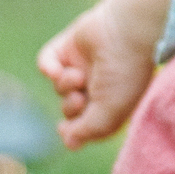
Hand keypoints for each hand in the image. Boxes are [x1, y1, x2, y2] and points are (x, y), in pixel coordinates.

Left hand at [38, 4, 155, 148]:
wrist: (127, 31)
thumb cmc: (125, 74)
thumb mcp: (109, 113)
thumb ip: (87, 131)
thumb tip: (69, 142)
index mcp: (115, 101)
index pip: (88, 123)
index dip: (75, 130)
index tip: (67, 130)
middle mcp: (100, 85)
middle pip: (71, 108)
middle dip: (70, 108)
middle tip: (79, 99)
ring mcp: (85, 65)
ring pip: (59, 87)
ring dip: (64, 85)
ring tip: (78, 76)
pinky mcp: (70, 47)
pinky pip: (46, 62)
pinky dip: (47, 67)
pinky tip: (55, 69)